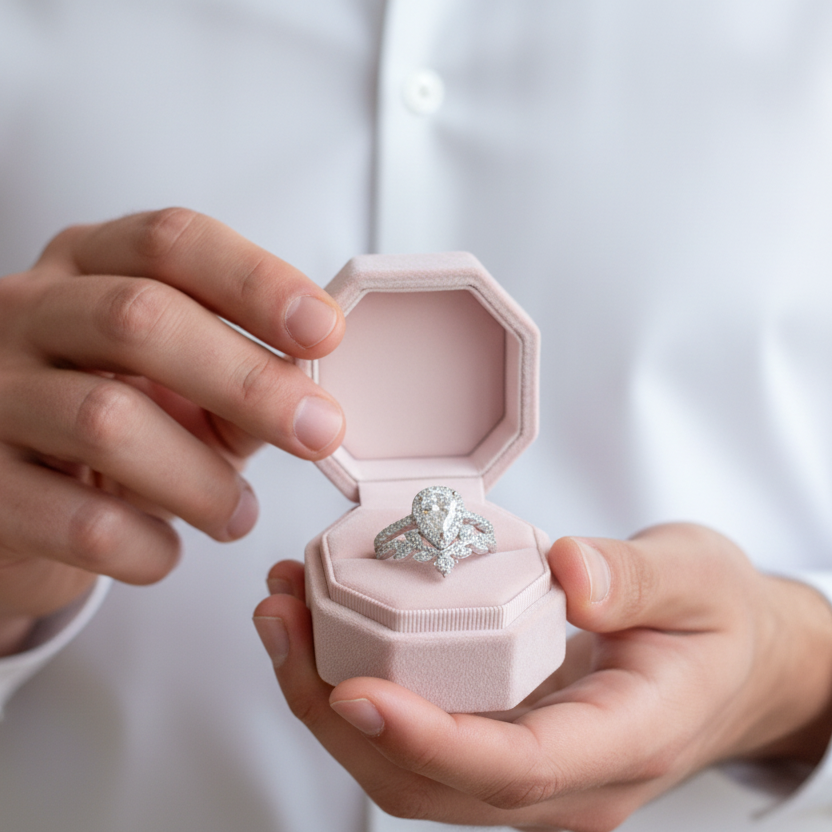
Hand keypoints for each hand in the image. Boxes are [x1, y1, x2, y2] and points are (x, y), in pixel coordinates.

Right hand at [0, 208, 344, 653]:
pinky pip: (76, 520)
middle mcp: (27, 314)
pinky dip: (144, 545)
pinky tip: (167, 551)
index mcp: (88, 266)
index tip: (324, 330)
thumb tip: (315, 394)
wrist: (11, 499)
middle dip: (247, 380)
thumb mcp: (179, 384)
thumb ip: (240, 377)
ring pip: (105, 421)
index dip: (255, 282)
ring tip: (239, 515)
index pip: (170, 243)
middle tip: (318, 431)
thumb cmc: (115, 423)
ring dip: (201, 480)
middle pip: (139, 319)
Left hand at [255, 523, 831, 831]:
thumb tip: (567, 570)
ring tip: (285, 615)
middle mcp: (566, 779)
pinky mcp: (505, 737)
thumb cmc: (720, 621)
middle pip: (432, 783)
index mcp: (622, 742)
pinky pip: (420, 732)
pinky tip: (326, 625)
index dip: (425, 738)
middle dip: (339, 713)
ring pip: (410, 769)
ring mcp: (530, 769)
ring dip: (331, 699)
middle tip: (284, 624)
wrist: (736, 658)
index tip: (353, 689)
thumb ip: (637, 577)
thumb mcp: (698, 578)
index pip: (511, 768)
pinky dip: (357, 687)